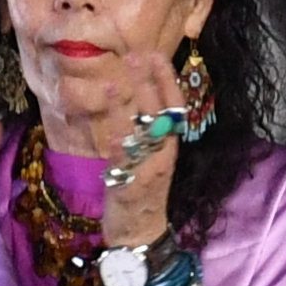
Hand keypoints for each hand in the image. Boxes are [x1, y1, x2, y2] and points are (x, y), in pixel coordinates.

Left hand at [89, 51, 184, 245]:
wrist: (141, 231)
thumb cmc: (141, 187)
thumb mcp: (147, 153)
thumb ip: (144, 127)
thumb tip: (135, 93)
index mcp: (169, 143)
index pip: (173, 105)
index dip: (166, 79)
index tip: (155, 54)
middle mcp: (164, 152)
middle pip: (160, 113)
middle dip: (149, 84)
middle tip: (137, 56)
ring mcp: (149, 169)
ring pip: (141, 135)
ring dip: (128, 109)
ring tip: (115, 83)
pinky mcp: (131, 186)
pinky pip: (125, 163)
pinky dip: (119, 147)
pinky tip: (111, 134)